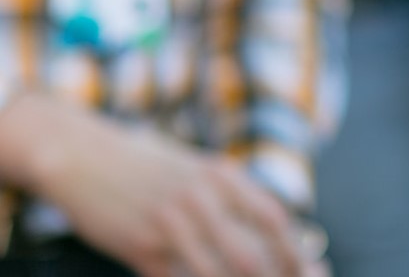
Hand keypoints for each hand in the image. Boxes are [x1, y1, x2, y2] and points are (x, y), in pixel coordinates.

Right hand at [32, 101, 306, 276]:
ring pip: (214, 274)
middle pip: (251, 253)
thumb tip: (278, 229)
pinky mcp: (138, 247)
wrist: (85, 156)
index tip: (310, 268)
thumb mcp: (199, 169)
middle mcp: (200, 199)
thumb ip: (234, 196)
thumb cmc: (150, 165)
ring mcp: (168, 225)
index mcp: (222, 176)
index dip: (295, 249)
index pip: (273, 218)